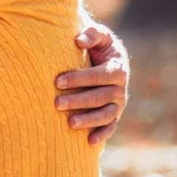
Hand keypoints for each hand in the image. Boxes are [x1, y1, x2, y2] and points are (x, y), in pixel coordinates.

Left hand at [54, 24, 128, 144]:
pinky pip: (110, 126)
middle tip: (56, 104)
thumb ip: (91, 34)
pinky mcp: (115, 114)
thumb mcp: (99, 35)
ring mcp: (118, 103)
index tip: (57, 82)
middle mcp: (120, 88)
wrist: (106, 58)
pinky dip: (102, 134)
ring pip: (106, 114)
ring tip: (69, 123)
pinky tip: (89, 142)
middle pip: (100, 97)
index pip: (98, 75)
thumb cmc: (98, 46)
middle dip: (78, 101)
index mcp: (117, 68)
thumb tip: (78, 40)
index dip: (79, 79)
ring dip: (89, 120)